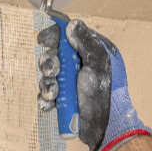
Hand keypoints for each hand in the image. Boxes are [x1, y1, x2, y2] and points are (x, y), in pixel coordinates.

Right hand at [37, 19, 151, 150]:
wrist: (108, 125)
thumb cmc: (108, 93)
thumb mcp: (98, 62)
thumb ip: (85, 41)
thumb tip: (71, 24)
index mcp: (92, 52)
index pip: (67, 36)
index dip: (53, 36)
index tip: (44, 40)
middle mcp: (80, 65)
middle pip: (53, 55)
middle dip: (49, 63)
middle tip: (53, 71)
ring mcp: (71, 83)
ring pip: (47, 76)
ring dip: (47, 83)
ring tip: (54, 93)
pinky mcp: (64, 100)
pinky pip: (46, 95)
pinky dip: (45, 99)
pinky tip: (50, 103)